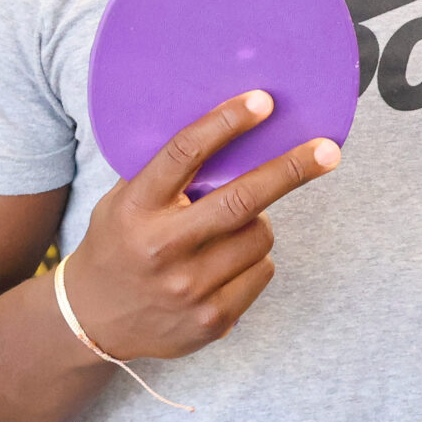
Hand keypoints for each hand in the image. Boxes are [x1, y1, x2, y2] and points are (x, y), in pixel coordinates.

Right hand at [60, 91, 339, 361]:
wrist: (94, 320)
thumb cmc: (119, 244)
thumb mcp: (124, 200)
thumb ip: (165, 172)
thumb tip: (228, 126)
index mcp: (137, 208)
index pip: (184, 154)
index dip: (226, 123)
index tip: (263, 101)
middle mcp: (162, 248)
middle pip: (242, 199)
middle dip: (291, 170)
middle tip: (327, 151)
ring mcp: (189, 288)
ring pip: (260, 236)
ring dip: (256, 223)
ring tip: (227, 229)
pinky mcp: (212, 319)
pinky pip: (263, 271)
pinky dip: (253, 260)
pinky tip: (223, 264)